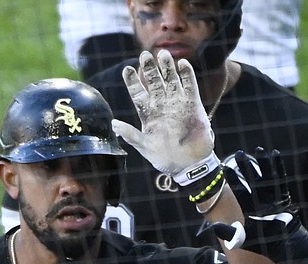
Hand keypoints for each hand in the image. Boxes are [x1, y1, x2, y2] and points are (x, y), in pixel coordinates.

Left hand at [112, 50, 216, 180]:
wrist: (189, 164)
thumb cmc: (165, 158)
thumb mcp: (145, 147)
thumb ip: (131, 135)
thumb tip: (113, 125)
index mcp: (148, 113)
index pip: (137, 92)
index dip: (132, 81)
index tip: (126, 69)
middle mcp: (162, 105)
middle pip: (154, 81)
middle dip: (149, 68)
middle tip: (145, 55)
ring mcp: (177, 103)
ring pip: (171, 79)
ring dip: (167, 67)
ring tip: (163, 54)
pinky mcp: (193, 105)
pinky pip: (189, 86)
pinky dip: (187, 75)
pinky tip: (183, 64)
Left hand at [197, 148, 300, 255]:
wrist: (290, 251)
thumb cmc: (268, 247)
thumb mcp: (246, 241)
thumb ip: (230, 234)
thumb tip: (213, 227)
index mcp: (251, 211)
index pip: (240, 192)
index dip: (233, 180)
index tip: (225, 168)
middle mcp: (262, 203)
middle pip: (253, 181)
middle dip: (246, 167)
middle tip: (238, 153)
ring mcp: (274, 200)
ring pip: (267, 177)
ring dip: (262, 164)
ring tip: (258, 150)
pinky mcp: (285, 199)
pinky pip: (281, 181)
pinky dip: (278, 168)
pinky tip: (275, 155)